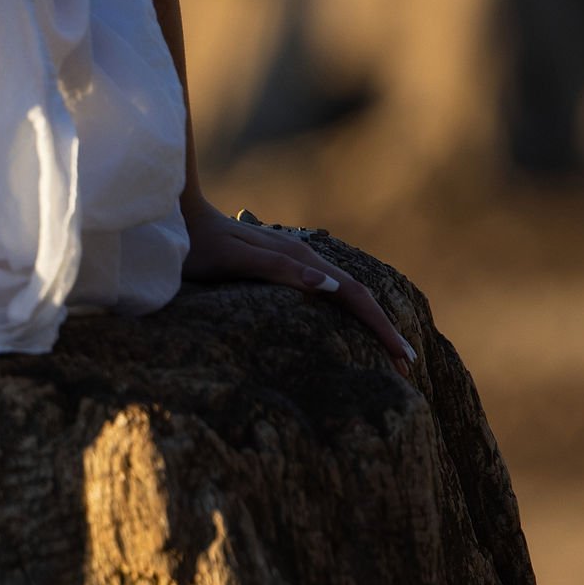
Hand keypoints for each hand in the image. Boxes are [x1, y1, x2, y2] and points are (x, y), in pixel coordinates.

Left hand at [179, 193, 416, 370]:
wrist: (177, 219)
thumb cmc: (199, 246)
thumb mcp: (234, 260)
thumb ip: (279, 269)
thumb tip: (330, 284)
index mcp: (299, 259)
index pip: (353, 295)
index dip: (380, 326)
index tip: (402, 356)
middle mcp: (303, 258)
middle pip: (356, 295)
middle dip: (383, 329)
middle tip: (406, 365)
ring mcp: (295, 261)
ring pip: (345, 293)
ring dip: (369, 322)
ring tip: (387, 352)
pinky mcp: (283, 267)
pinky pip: (328, 293)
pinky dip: (348, 313)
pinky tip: (348, 326)